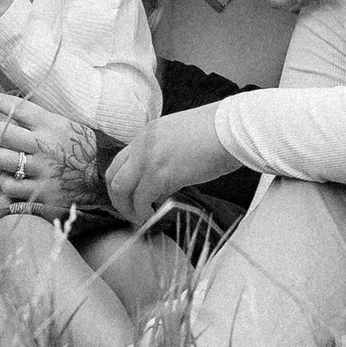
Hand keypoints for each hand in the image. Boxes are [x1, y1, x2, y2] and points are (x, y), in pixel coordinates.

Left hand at [0, 88, 100, 215]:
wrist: (103, 181)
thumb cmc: (81, 149)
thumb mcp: (65, 125)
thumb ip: (39, 119)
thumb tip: (9, 108)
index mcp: (51, 125)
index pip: (16, 107)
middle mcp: (44, 145)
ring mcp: (42, 171)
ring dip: (0, 159)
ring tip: (9, 160)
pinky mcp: (40, 193)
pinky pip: (8, 185)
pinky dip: (8, 182)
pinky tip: (17, 180)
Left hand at [104, 104, 228, 226]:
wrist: (232, 129)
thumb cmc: (218, 133)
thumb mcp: (181, 138)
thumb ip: (165, 157)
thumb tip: (161, 186)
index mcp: (147, 134)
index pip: (122, 160)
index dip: (123, 181)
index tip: (132, 196)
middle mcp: (142, 145)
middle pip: (114, 175)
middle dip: (117, 198)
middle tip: (129, 211)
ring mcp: (149, 159)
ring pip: (121, 188)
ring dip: (127, 207)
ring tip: (140, 217)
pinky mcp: (161, 174)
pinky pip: (141, 198)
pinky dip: (142, 211)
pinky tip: (152, 215)